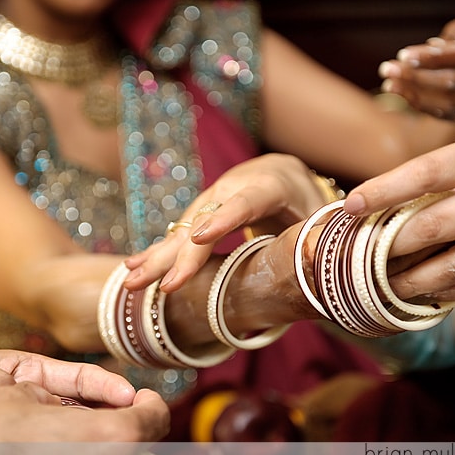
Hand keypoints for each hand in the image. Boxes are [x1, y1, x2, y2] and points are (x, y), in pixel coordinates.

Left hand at [0, 349, 139, 454]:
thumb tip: (35, 401)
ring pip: (63, 440)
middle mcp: (26, 402)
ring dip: (88, 446)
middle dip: (108, 418)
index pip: (73, 378)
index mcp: (21, 372)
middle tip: (136, 430)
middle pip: (77, 411)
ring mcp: (16, 433)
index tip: (132, 398)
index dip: (104, 387)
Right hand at [0, 384, 169, 454]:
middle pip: (140, 446)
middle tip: (96, 423)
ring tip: (68, 451)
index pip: (157, 414)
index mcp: (115, 434)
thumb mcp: (22, 395)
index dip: (149, 401)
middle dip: (123, 432)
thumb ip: (59, 392)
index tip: (138, 398)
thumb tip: (60, 398)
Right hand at [123, 153, 326, 291]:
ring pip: (185, 227)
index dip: (223, 218)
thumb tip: (320, 260)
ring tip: (131, 278)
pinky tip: (136, 266)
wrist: (287, 175)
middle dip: (175, 252)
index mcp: (272, 184)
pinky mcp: (204, 211)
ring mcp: (216, 197)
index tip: (199, 238)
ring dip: (158, 255)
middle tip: (148, 279)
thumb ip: (320, 236)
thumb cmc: (311, 204)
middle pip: (204, 218)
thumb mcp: (323, 218)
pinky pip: (181, 232)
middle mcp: (236, 186)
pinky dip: (161, 252)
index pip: (247, 201)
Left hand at [343, 127, 454, 301]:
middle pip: (431, 228)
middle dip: (386, 247)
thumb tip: (394, 201)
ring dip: (407, 280)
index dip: (383, 192)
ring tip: (379, 282)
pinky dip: (442, 291)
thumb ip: (454, 173)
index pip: (426, 173)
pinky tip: (422, 290)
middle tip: (356, 255)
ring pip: (449, 268)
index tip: (350, 205)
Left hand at [378, 14, 454, 126]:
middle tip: (387, 70)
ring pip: (450, 102)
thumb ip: (450, 39)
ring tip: (389, 84)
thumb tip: (426, 51)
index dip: (431, 57)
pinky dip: (422, 105)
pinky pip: (447, 115)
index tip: (402, 56)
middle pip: (454, 81)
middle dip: (417, 76)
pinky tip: (403, 95)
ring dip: (415, 94)